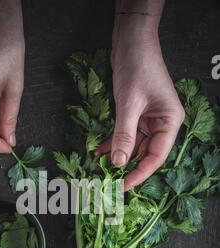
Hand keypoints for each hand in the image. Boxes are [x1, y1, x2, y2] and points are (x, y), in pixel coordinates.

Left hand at [96, 15, 184, 190]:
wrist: (131, 41)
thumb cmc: (137, 68)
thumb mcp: (129, 105)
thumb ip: (124, 136)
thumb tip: (117, 163)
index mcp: (170, 122)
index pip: (156, 156)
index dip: (139, 174)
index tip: (123, 187)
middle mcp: (162, 123)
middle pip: (145, 154)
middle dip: (126, 167)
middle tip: (108, 181)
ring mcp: (149, 119)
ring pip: (133, 146)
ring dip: (116, 155)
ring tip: (98, 167)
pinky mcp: (136, 115)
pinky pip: (125, 135)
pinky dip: (112, 142)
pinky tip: (98, 151)